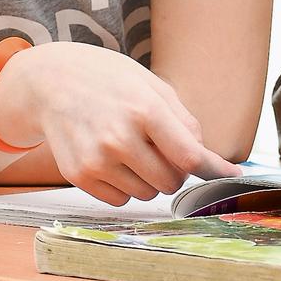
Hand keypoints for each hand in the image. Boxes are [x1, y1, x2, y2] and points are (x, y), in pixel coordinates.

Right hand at [0, 41, 228, 204]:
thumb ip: (183, 122)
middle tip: (158, 148)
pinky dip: (124, 186)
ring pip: (148, 194)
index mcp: (144, 110)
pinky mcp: (79, 175)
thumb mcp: (150, 84)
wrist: (49, 82)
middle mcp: (119, 138)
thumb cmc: (107, 80)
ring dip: (148, 179)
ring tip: (129, 148)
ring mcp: (97, 160)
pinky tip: (111, 159)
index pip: (189, 156)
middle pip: (171, 182)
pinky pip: (121, 199)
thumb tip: (207, 159)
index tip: (231, 173)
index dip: (214, 169)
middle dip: (174, 170)